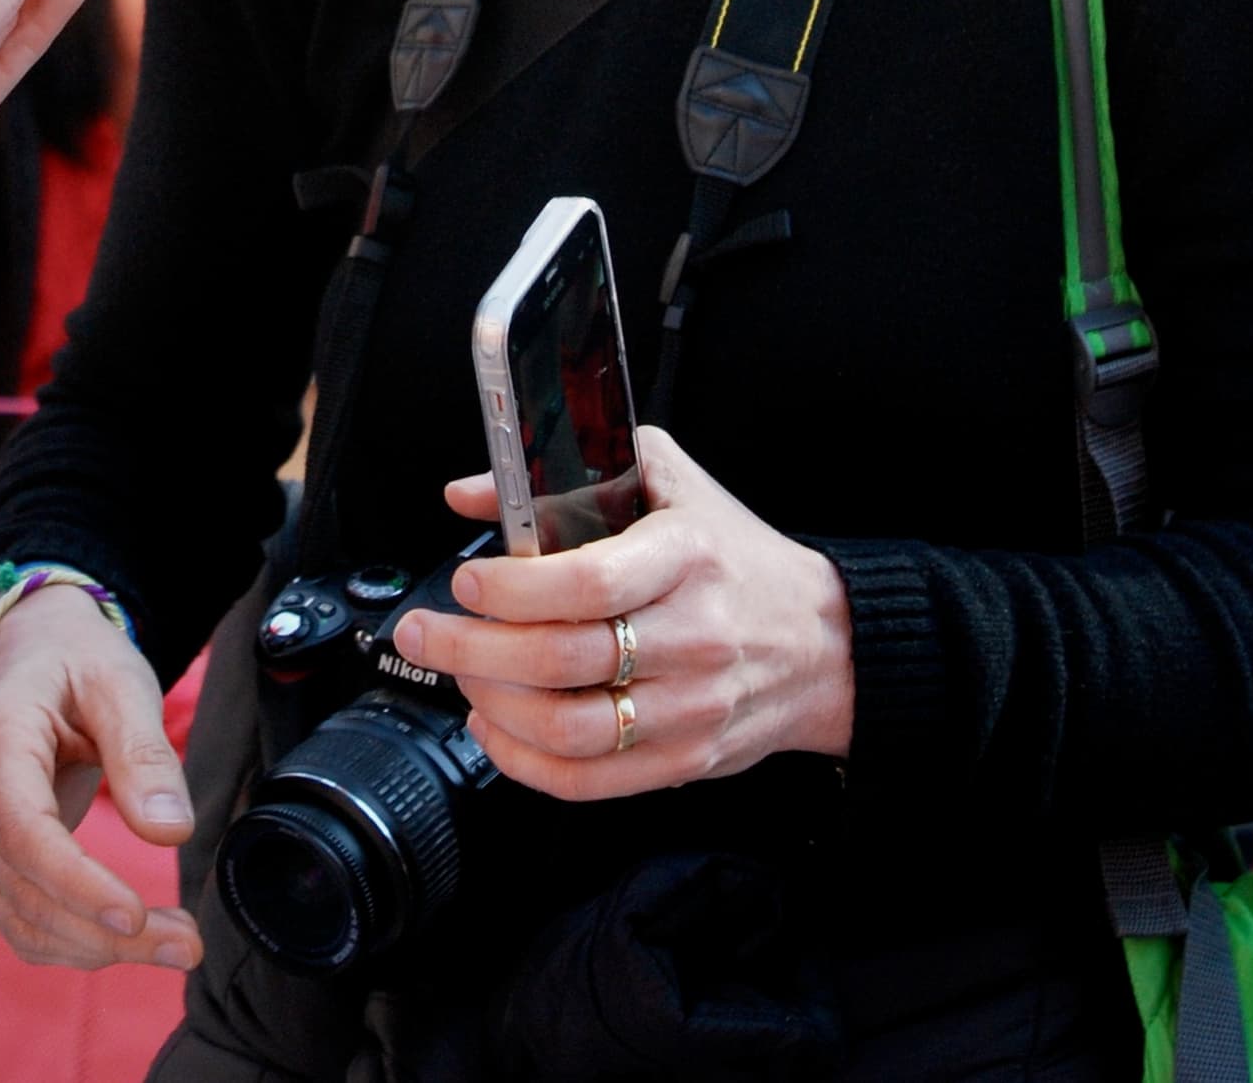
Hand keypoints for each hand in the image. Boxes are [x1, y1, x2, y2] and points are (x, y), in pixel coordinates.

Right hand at [0, 588, 200, 971]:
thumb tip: (171, 832)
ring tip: (176, 944)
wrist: (35, 654)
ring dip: (96, 946)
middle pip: (25, 886)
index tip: (137, 917)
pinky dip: (73, 941)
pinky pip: (17, 918)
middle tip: (190, 946)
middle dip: (108, 931)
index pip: (24, 832)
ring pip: (20, 916)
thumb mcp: (121, 683)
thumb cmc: (79, 661)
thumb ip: (144, 754)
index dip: (77, 884)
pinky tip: (129, 940)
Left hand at [389, 427, 855, 799]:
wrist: (826, 644)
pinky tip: (494, 729)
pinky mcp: (684, 761)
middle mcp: (691, 637)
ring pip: (568, 728)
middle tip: (426, 630)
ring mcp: (689, 708)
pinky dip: (523, 762)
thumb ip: (576, 472)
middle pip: (561, 658)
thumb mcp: (673, 485)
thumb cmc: (738, 562)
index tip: (468, 582)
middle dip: (471, 648)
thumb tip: (473, 492)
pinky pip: (588, 780)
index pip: (588, 582)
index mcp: (687, 558)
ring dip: (492, 706)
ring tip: (459, 675)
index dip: (512, 588)